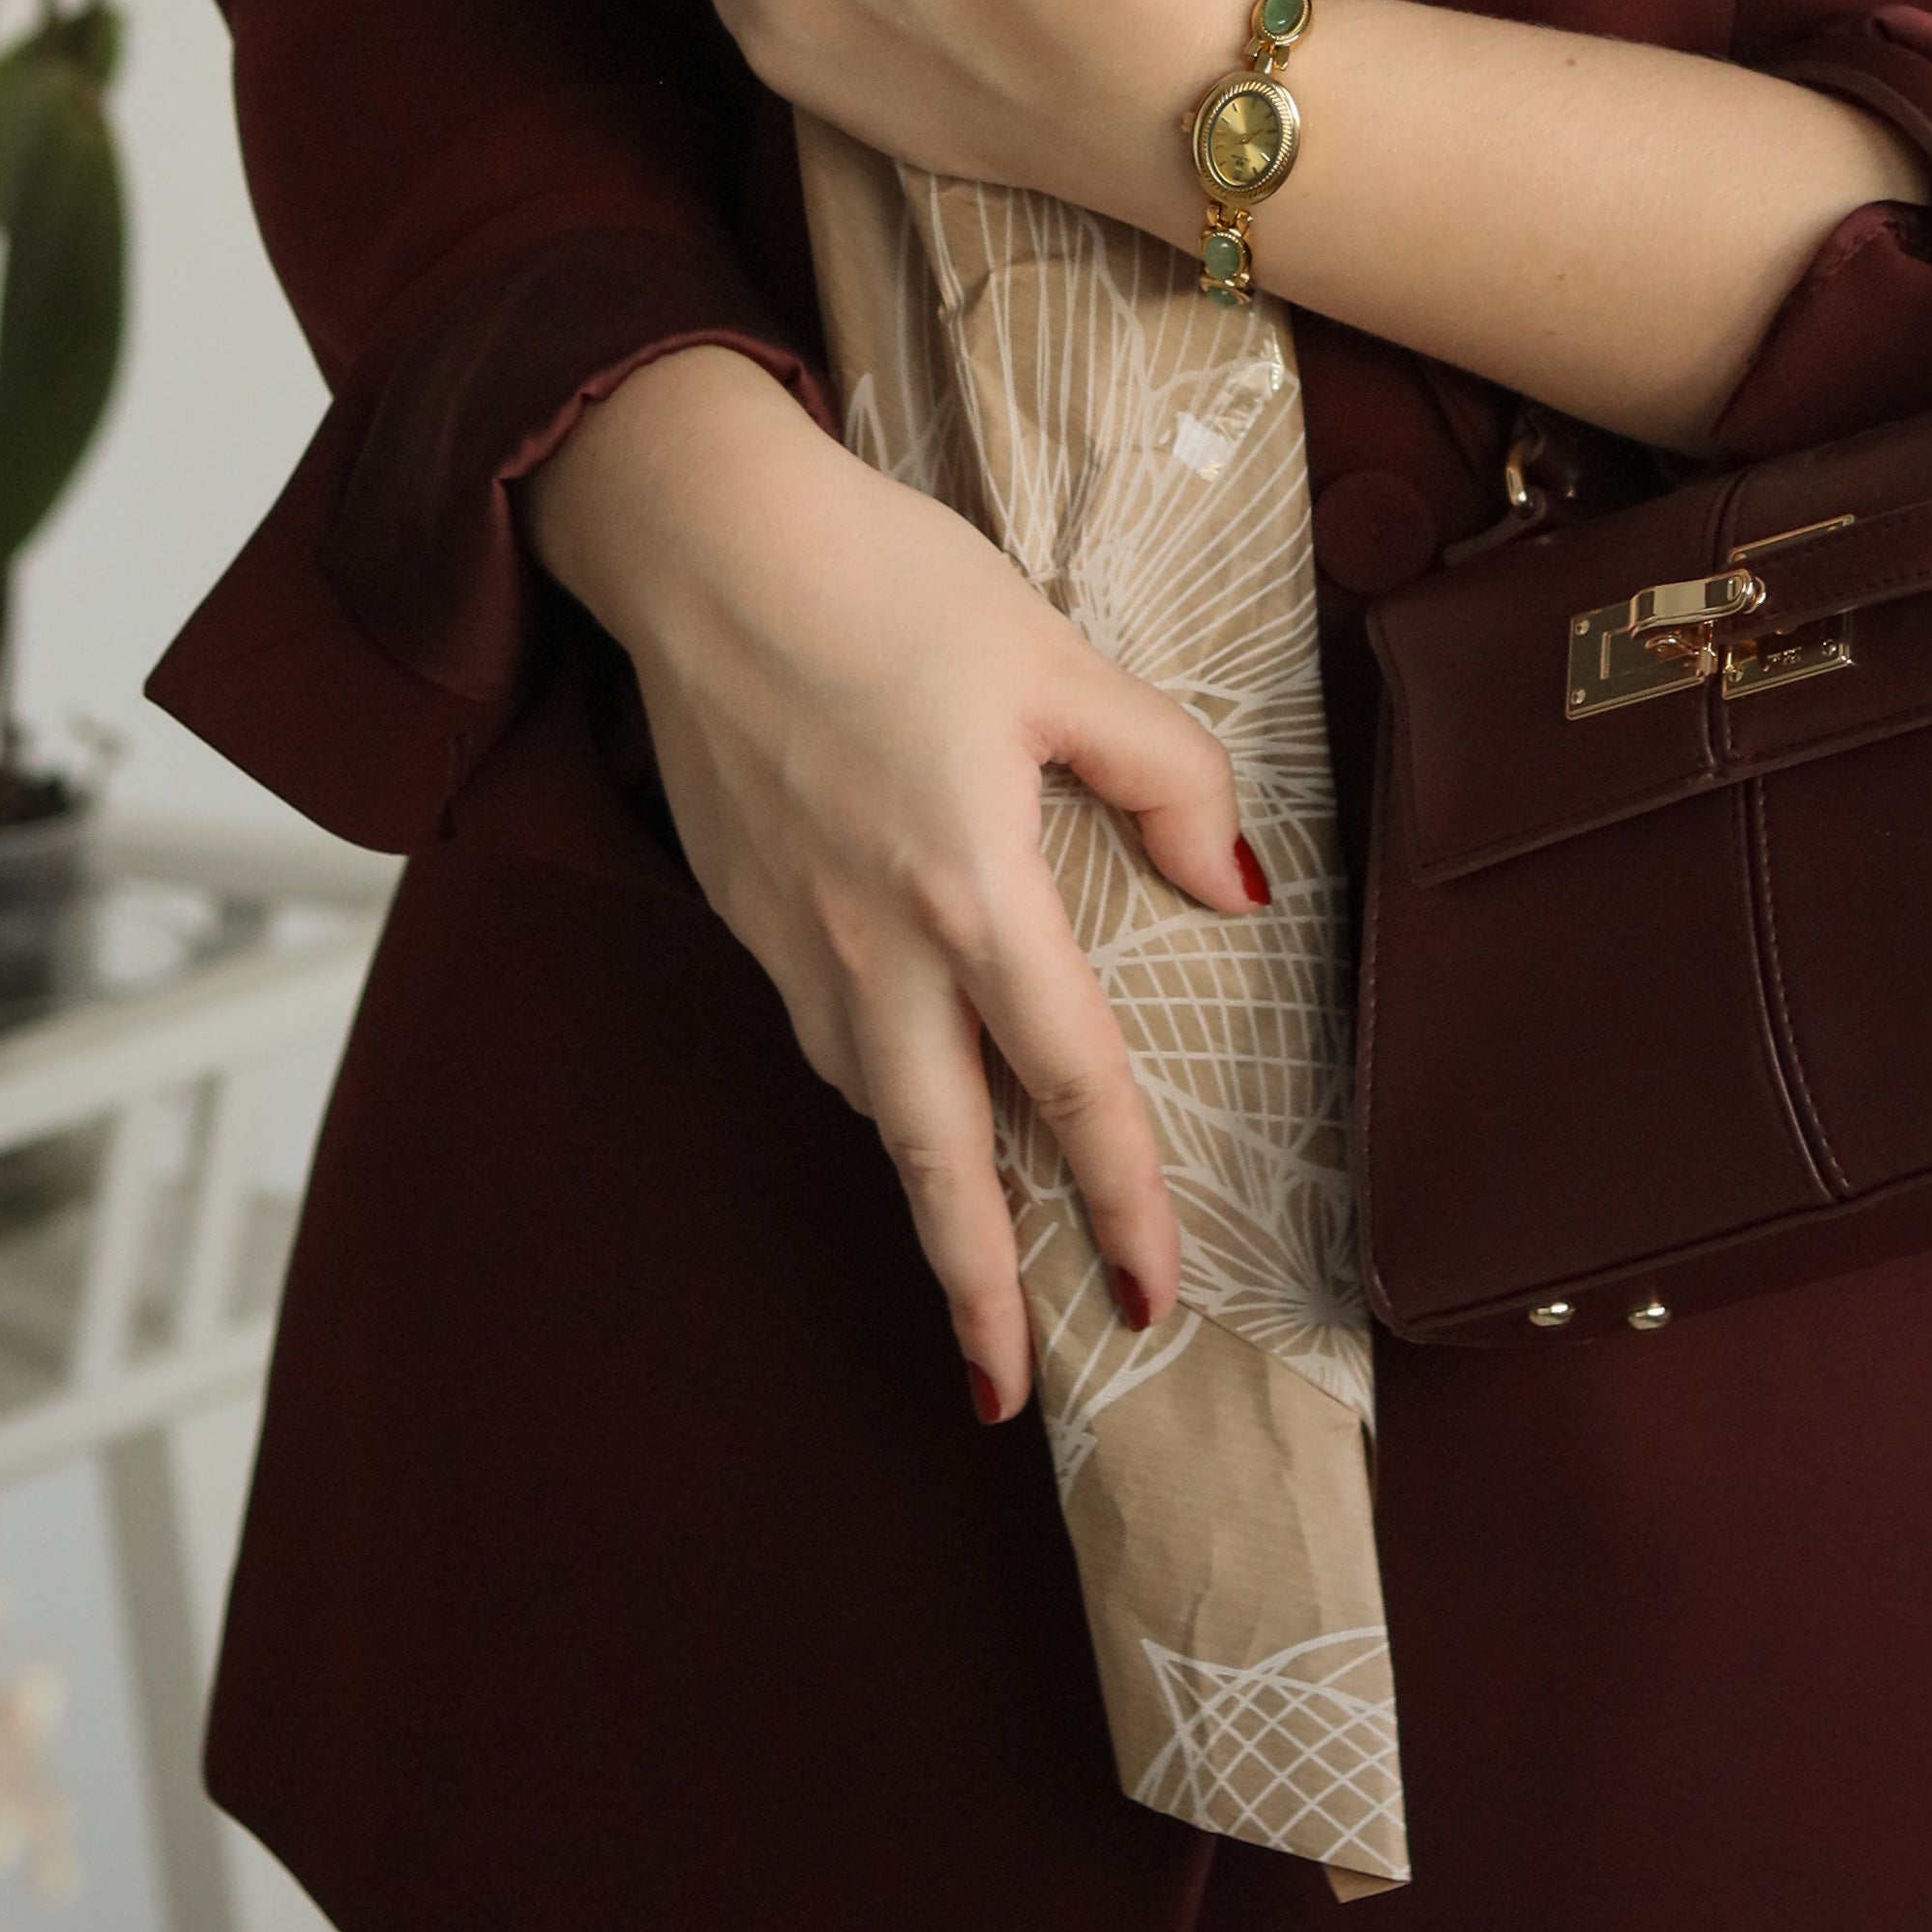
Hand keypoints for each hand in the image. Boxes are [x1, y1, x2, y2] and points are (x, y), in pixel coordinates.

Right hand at [525, 347, 1265, 1415]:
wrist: (701, 541)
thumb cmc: (886, 580)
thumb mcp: (1056, 656)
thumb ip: (1162, 770)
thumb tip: (1229, 882)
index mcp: (969, 887)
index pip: (1069, 1082)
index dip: (1121, 1198)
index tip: (1153, 1293)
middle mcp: (872, 942)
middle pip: (935, 1158)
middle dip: (975, 1289)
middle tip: (1005, 1391)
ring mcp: (792, 935)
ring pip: (873, 1098)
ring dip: (924, 1184)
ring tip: (973, 1246)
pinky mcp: (740, 908)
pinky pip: (822, 1030)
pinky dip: (872, 1082)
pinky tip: (901, 1074)